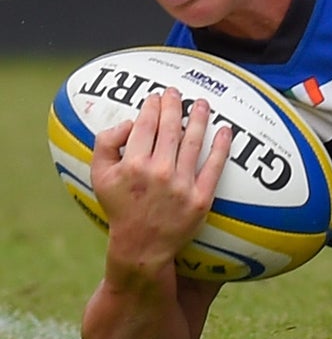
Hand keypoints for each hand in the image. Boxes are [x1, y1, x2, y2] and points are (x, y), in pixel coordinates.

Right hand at [94, 90, 231, 274]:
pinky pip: (215, 166)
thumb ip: (106, 143)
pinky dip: (222, 146)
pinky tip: (226, 130)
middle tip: (177, 93)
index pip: (146, 126)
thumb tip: (130, 122)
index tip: (156, 97)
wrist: (141, 245)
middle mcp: (158, 172)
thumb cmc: (120, 206)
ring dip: (199, 118)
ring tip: (202, 104)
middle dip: (174, 106)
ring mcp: (182, 185)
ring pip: (194, 142)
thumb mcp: (99, 176)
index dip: (152, 107)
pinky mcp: (201, 198)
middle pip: (170, 129)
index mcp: (133, 165)